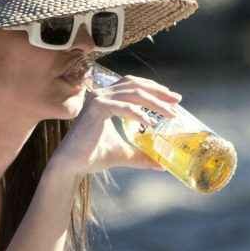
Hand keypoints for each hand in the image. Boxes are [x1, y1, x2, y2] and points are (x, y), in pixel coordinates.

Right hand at [49, 75, 181, 175]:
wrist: (72, 165)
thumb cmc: (93, 156)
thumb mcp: (124, 153)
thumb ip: (141, 155)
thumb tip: (162, 164)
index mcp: (105, 99)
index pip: (132, 85)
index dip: (153, 88)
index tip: (172, 98)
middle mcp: (101, 95)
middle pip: (135, 85)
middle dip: (159, 92)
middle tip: (177, 101)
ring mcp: (98, 99)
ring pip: (133, 93)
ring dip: (155, 102)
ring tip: (170, 113)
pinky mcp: (96, 108)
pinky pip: (123, 107)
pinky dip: (139, 113)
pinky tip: (151, 122)